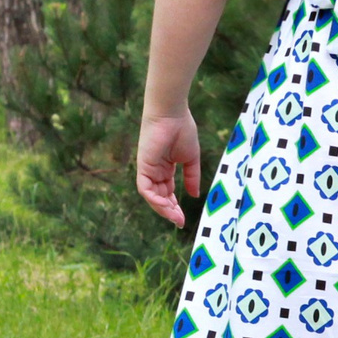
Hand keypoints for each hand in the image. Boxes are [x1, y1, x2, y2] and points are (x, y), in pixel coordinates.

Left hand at [137, 111, 201, 227]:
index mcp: (165, 169)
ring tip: (176, 217)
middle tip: (180, 222)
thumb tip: (195, 196)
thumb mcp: (191, 159)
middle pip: (160, 197)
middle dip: (170, 211)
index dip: (175, 206)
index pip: (168, 193)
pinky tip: (167, 206)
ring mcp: (147, 169)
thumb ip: (192, 177)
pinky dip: (155, 200)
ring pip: (152, 197)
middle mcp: (154, 171)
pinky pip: (145, 189)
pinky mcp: (142, 167)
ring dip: (163, 209)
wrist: (172, 114)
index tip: (184, 218)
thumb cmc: (182, 130)